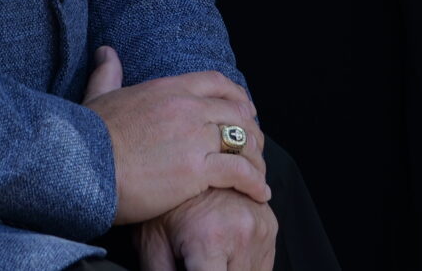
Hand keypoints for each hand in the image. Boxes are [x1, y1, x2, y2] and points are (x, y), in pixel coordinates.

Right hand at [82, 45, 268, 225]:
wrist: (81, 167)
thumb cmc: (87, 136)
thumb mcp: (99, 97)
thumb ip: (108, 73)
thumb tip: (106, 52)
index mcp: (169, 88)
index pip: (217, 83)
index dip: (237, 97)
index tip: (246, 111)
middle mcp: (187, 107)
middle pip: (237, 113)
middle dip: (252, 130)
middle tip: (255, 148)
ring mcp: (194, 137)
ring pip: (243, 141)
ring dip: (257, 158)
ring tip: (260, 174)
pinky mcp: (195, 169)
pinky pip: (239, 172)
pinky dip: (254, 182)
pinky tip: (260, 193)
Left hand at [138, 187, 277, 270]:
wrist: (182, 161)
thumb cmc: (162, 206)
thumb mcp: (151, 248)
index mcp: (211, 240)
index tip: (194, 270)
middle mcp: (243, 233)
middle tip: (196, 262)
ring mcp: (261, 228)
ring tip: (208, 259)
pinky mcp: (270, 224)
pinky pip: (264, 266)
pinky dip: (245, 268)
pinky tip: (224, 257)